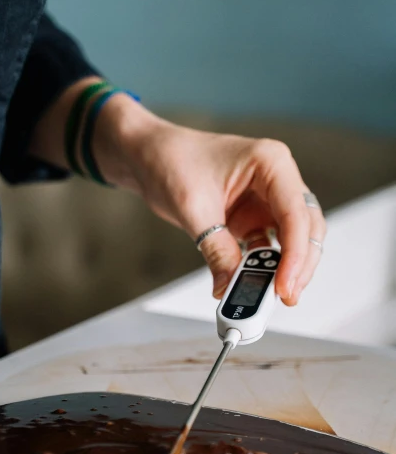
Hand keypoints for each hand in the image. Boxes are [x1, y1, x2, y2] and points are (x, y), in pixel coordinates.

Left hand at [94, 96, 325, 305]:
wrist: (148, 157)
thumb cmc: (171, 161)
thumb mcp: (193, 208)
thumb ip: (216, 250)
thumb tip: (229, 287)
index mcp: (271, 163)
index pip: (296, 213)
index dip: (295, 254)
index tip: (285, 286)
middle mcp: (276, 180)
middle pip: (305, 228)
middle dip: (299, 264)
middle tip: (285, 296)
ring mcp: (267, 200)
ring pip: (294, 239)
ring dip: (287, 268)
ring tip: (273, 295)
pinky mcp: (254, 217)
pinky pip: (270, 247)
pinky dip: (267, 267)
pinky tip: (257, 284)